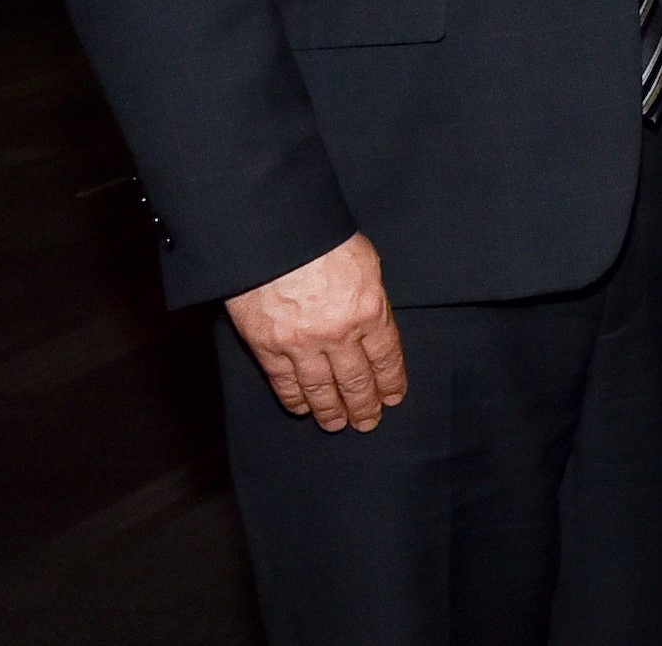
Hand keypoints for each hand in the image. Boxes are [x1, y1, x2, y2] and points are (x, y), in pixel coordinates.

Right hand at [227, 233, 406, 432]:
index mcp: (369, 310)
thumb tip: (371, 321)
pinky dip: (295, 399)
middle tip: (368, 422)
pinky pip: (285, 382)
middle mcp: (339, 335)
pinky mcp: (268, 348)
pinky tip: (302, 410)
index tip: (393, 397)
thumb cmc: (322, 240)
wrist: (272, 236)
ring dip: (331, 411)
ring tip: (338, 425)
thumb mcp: (366, 263)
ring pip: (321, 389)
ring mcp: (302, 345)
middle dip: (364, 405)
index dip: (391, 382)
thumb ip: (369, 297)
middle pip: (357, 380)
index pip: (386, 358)